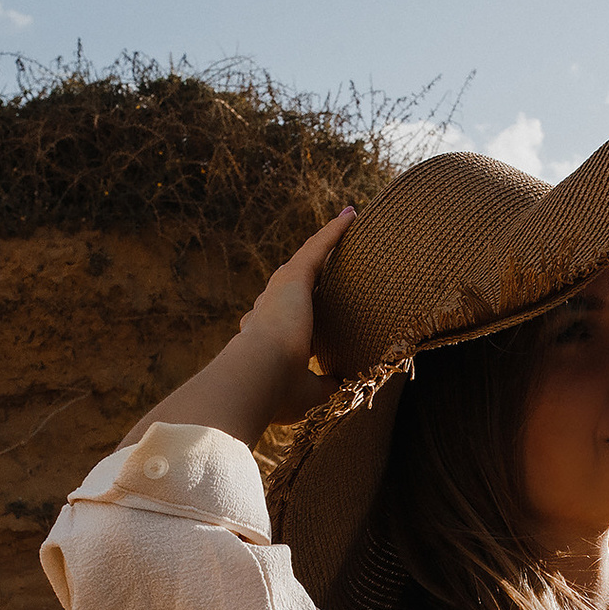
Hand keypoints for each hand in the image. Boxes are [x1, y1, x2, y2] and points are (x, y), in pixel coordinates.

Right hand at [114, 206, 354, 450]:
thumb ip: (323, 385)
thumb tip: (339, 381)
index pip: (285, 327)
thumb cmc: (277, 391)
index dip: (299, 324)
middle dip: (307, 281)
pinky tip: (351, 216)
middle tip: (327, 273)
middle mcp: (269, 312)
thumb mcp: (306, 392)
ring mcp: (278, 292)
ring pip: (306, 263)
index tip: (312, 327)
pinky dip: (334, 232)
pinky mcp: (292, 278)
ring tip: (347, 227)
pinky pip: (318, 249)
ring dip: (326, 245)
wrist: (257, 375)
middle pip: (291, 290)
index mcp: (269, 341)